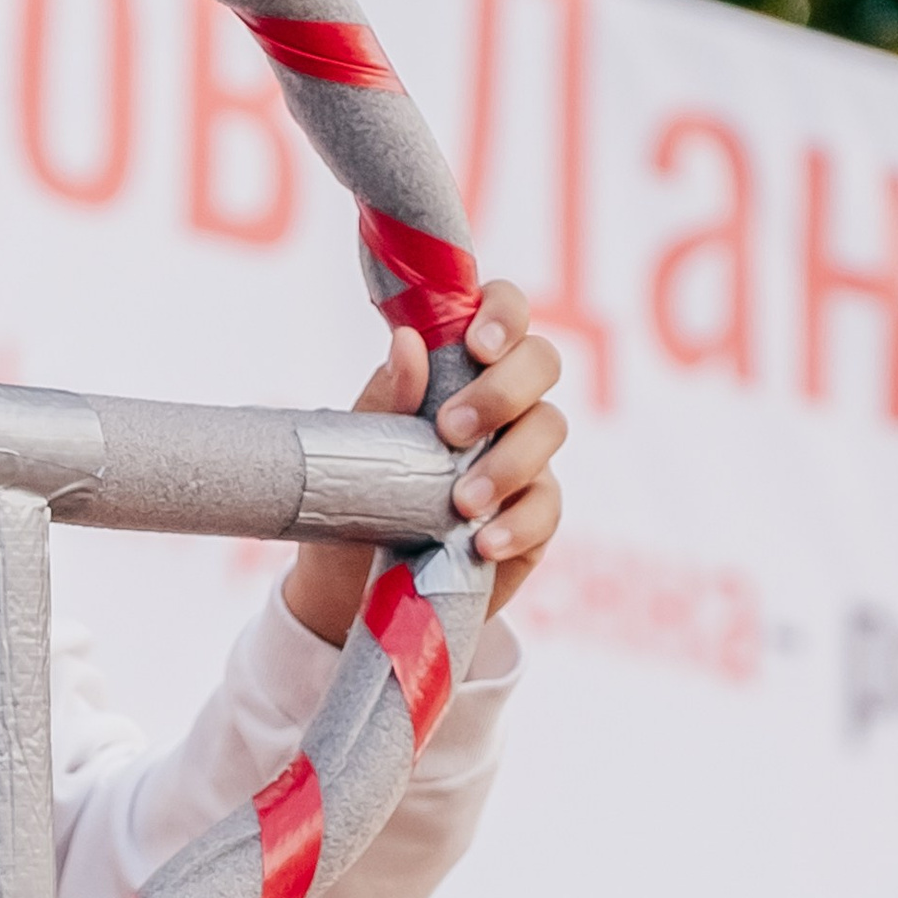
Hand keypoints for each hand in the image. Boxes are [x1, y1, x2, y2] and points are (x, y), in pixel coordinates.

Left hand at [285, 276, 566, 644]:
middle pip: (541, 361)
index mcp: (456, 365)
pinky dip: (517, 523)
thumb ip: (385, 400)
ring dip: (507, 462)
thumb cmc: (352, 498)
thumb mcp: (353, 451)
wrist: (347, 587)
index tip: (477, 343)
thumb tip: (408, 344)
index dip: (503, 313)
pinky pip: (548, 506)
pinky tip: (483, 543)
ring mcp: (525, 454)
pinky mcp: (535, 513)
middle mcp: (501, 401)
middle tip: (451, 429)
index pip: (501, 310)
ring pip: (550, 427)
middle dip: (503, 390)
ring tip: (460, 501)